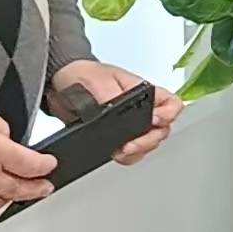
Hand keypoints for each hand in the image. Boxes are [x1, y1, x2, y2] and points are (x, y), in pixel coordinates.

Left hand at [51, 59, 182, 165]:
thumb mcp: (98, 81)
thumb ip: (111, 97)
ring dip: (138, 151)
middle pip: (161, 129)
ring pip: (149, 144)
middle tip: (132, 144)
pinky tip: (116, 155)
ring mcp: (132, 124)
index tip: (153, 121)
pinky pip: (132, 152)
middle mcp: (142, 109)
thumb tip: (116, 112)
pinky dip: (126, 157)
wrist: (61, 85)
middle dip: (148, 140)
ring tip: (121, 152)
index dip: (168, 115)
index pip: (171, 104)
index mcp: (144, 91)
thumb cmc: (83, 74)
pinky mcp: (118, 137)